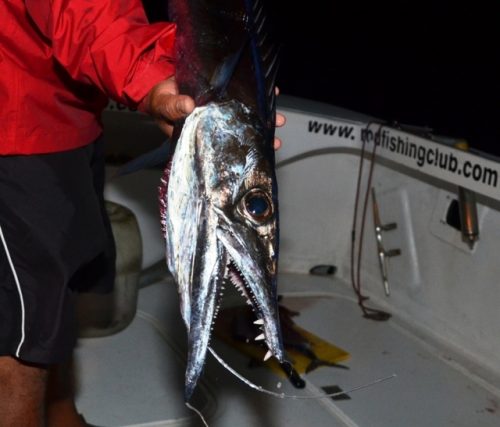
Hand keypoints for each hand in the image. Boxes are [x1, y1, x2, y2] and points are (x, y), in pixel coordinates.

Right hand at [144, 77, 284, 149]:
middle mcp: (216, 125)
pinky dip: (257, 94)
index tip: (261, 150)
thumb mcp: (163, 105)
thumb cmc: (161, 101)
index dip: (244, 149)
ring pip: (246, 116)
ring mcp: (222, 111)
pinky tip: (271, 92)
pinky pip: (244, 96)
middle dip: (259, 135)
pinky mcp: (225, 95)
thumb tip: (190, 105)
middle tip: (276, 136)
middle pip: (241, 133)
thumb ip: (174, 107)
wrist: (160, 85)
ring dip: (263, 117)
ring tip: (279, 119)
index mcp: (203, 135)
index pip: (226, 145)